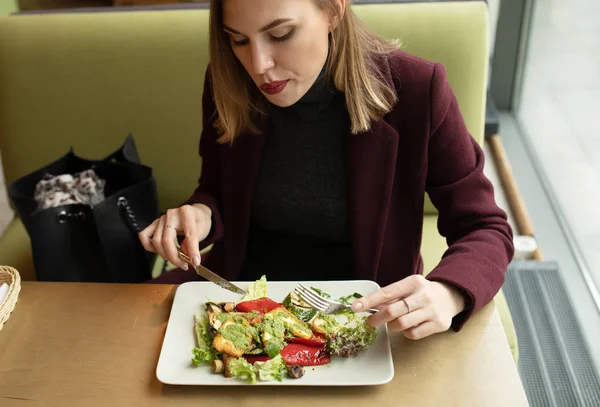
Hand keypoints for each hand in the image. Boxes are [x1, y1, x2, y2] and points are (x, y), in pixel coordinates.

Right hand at [139, 204, 211, 270]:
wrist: (195, 213)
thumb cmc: (199, 221)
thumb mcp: (203, 230)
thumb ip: (195, 241)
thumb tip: (183, 254)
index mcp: (187, 212)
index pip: (189, 234)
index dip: (192, 250)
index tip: (195, 262)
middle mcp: (171, 214)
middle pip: (167, 240)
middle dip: (174, 257)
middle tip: (184, 265)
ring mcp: (161, 218)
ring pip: (156, 241)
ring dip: (165, 255)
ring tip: (176, 260)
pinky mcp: (154, 223)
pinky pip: (145, 236)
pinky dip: (150, 247)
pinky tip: (162, 251)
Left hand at [350, 275, 465, 339]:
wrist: (450, 296)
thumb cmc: (421, 292)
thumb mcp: (408, 287)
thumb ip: (391, 296)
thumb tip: (367, 305)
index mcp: (413, 282)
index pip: (386, 293)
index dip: (368, 301)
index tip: (355, 307)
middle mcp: (423, 295)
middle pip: (392, 311)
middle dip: (376, 318)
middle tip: (370, 321)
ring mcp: (432, 311)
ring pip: (401, 324)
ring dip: (391, 326)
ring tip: (393, 323)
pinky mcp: (438, 324)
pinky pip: (413, 333)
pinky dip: (406, 332)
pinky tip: (408, 326)